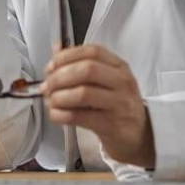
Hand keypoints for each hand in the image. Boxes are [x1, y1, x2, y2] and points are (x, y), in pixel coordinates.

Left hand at [41, 45, 154, 168]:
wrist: (137, 135)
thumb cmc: (117, 105)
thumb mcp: (106, 80)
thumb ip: (81, 64)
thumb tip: (56, 48)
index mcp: (119, 66)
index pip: (92, 52)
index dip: (67, 56)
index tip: (51, 66)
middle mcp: (122, 82)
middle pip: (87, 70)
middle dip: (60, 77)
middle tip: (47, 86)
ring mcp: (119, 104)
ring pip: (83, 93)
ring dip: (59, 97)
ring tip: (51, 101)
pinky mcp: (112, 125)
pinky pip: (81, 117)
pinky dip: (62, 115)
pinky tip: (56, 114)